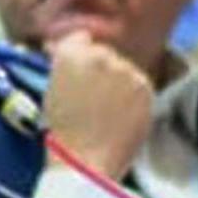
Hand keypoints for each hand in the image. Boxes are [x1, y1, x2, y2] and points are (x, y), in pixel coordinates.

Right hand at [42, 32, 153, 180]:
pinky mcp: (144, 87)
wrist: (87, 160)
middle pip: (104, 53)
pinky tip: (122, 113)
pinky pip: (139, 84)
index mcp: (71, 53)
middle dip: (101, 68)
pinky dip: (133, 95)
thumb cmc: (64, 129)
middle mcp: (99, 55)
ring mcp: (125, 70)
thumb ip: (65, 65)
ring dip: (119, 81)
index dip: (81, 53)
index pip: (80, 38)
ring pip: (123, 68)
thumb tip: (71, 54)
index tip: (82, 66)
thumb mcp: (53, 87)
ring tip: (110, 108)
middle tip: (95, 93)